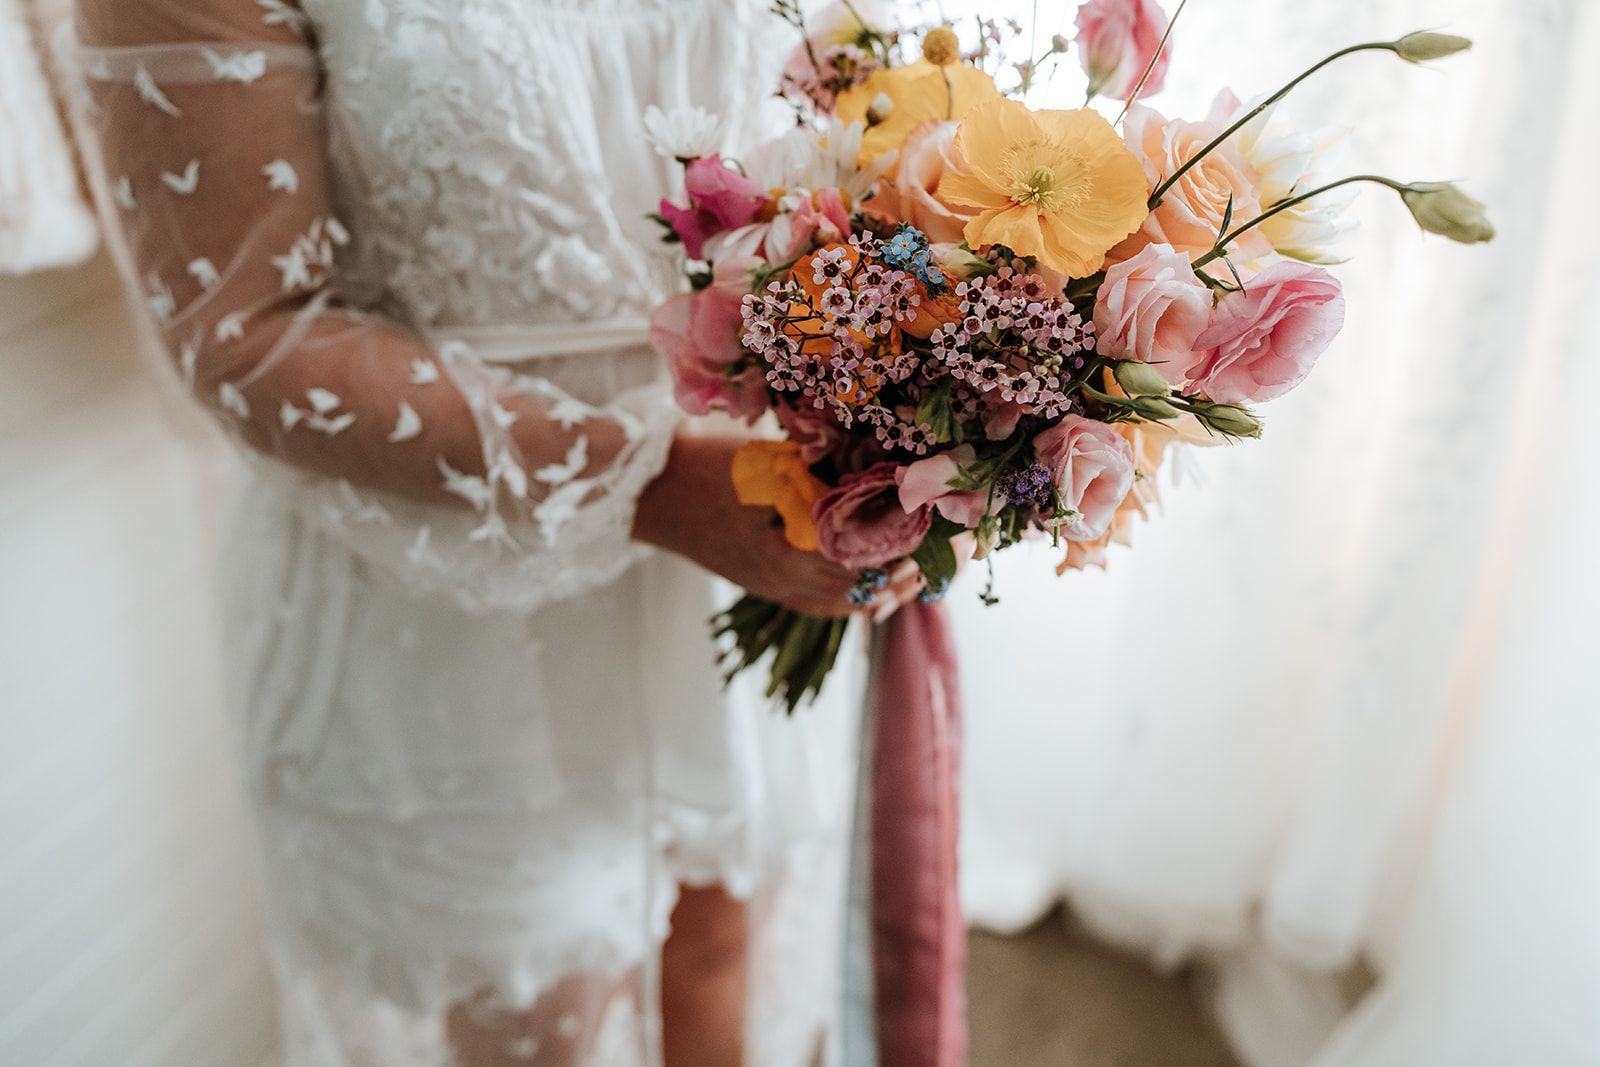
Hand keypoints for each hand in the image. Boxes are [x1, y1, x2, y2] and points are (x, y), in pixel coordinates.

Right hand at [634, 434, 917, 618]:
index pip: (871, 556)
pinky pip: (819, 606)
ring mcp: (774, 587)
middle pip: (866, 586)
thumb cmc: (710, 462)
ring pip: (845, 603)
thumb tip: (887, 471)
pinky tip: (876, 592)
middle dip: (912, 570)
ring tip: (921, 575)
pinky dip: (854, 600)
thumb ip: (825, 472)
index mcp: (791, 544)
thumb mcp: (773, 459)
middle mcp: (786, 576)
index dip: (914, 545)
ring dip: (886, 591)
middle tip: (949, 555)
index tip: (945, 530)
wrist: (651, 493)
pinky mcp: (765, 587)